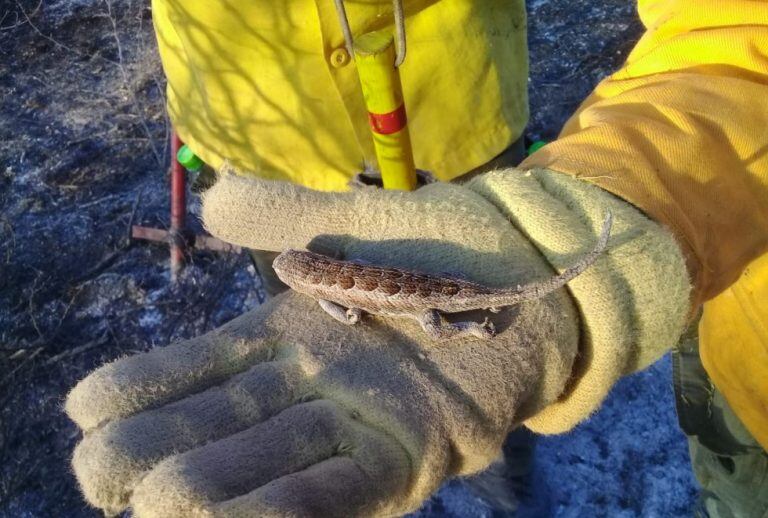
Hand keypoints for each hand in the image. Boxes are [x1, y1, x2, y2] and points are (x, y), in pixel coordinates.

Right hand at [66, 171, 585, 515]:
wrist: (526, 271)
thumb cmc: (440, 243)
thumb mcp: (350, 222)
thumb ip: (281, 212)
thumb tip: (212, 198)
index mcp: (286, 336)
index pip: (194, 369)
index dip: (140, 392)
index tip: (88, 411)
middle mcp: (308, 390)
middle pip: (214, 429)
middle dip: (151, 455)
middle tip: (100, 475)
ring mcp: (354, 425)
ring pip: (261, 467)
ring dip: (205, 491)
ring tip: (148, 505)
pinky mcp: (406, 454)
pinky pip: (337, 490)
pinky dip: (285, 506)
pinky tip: (227, 516)